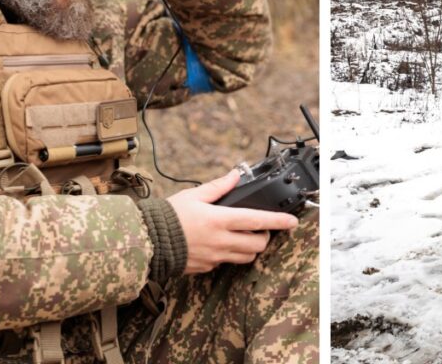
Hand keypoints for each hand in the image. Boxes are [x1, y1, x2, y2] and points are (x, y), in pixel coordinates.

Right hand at [167, 169, 298, 273]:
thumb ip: (218, 187)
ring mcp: (215, 256)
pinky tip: (222, 245)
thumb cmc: (169, 216)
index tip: (293, 221)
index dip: (278, 221)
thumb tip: (235, 175)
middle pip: (258, 243)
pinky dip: (231, 254)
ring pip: (247, 256)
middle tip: (261, 228)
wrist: (148, 241)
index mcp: (220, 220)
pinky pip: (227, 263)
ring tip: (244, 236)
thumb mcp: (194, 195)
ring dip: (251, 247)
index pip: (257, 220)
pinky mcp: (208, 267)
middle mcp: (221, 240)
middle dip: (265, 236)